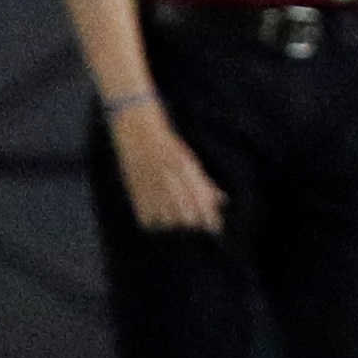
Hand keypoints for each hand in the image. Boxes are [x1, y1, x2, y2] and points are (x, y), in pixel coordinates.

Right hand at [110, 101, 225, 232]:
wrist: (136, 128)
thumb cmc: (167, 144)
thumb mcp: (189, 160)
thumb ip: (204, 182)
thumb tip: (222, 200)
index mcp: (185, 169)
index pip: (202, 201)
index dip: (210, 218)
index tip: (214, 228)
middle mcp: (169, 178)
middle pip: (186, 215)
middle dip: (193, 222)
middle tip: (194, 222)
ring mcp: (151, 184)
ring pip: (167, 220)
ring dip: (173, 222)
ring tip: (174, 217)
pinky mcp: (134, 190)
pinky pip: (147, 218)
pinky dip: (154, 221)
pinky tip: (157, 216)